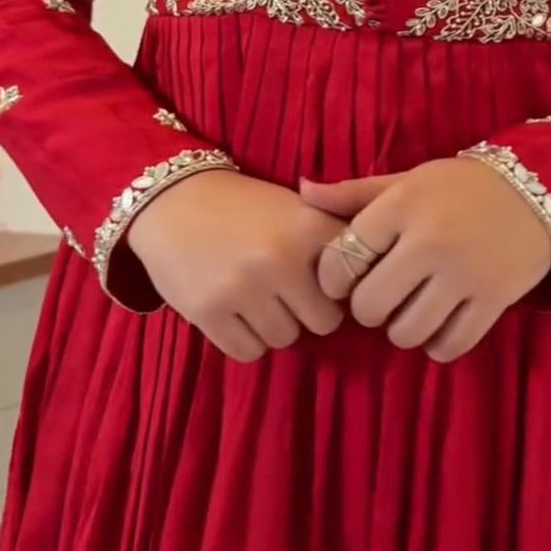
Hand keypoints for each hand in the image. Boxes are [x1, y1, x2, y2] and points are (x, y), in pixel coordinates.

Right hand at [128, 169, 344, 361]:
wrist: (173, 199)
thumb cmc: (245, 206)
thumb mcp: (298, 208)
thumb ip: (337, 236)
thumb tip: (376, 276)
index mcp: (309, 229)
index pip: (352, 285)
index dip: (340, 287)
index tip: (324, 280)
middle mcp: (279, 259)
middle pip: (324, 323)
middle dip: (309, 312)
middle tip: (288, 294)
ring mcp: (242, 288)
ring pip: (286, 339)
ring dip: (276, 326)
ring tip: (258, 299)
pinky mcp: (208, 312)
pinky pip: (248, 352)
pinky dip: (247, 340)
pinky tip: (237, 313)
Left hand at [302, 158, 550, 363]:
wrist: (539, 190)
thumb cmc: (460, 186)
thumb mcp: (406, 180)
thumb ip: (353, 193)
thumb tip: (302, 189)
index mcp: (401, 207)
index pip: (342, 260)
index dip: (334, 278)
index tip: (346, 278)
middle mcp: (429, 241)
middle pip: (370, 306)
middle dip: (368, 308)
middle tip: (382, 296)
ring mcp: (463, 275)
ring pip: (406, 332)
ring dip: (401, 329)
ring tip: (411, 310)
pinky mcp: (493, 300)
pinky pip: (450, 345)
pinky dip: (437, 344)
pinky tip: (438, 326)